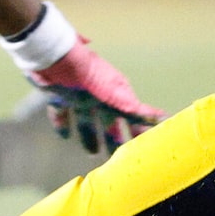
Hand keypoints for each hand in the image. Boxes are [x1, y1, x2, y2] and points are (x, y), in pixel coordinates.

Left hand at [28, 39, 160, 152]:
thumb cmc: (86, 73)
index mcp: (114, 93)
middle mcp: (99, 95)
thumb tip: (160, 117)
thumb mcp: (112, 91)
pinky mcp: (60, 96)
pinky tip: (65, 135)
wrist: (54, 57)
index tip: (143, 147)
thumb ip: (133, 107)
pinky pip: (62, 113)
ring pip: (87, 120)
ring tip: (92, 152)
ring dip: (90, 136)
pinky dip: (63, 124)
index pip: (131, 116)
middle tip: (116, 158)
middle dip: (114, 138)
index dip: (137, 130)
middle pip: (109, 121)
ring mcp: (79, 96)